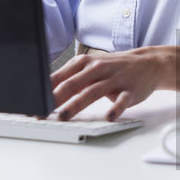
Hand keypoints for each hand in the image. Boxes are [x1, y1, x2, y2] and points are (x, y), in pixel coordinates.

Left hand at [50, 45, 179, 119]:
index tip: (30, 105)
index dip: (42, 92)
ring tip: (63, 117)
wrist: (149, 63)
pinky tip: (109, 116)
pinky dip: (115, 108)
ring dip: (75, 104)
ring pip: (92, 92)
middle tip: (40, 113)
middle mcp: (97, 69)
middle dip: (53, 100)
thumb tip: (43, 94)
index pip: (58, 78)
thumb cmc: (114, 69)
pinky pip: (122, 100)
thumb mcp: (90, 69)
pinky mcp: (130, 89)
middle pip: (71, 84)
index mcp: (84, 64)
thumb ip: (69, 80)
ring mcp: (114, 78)